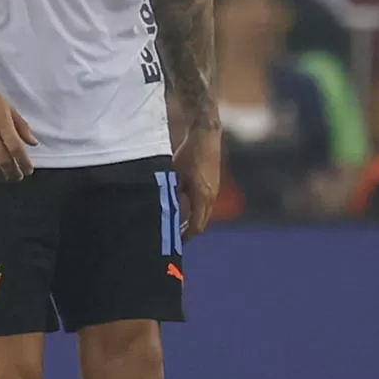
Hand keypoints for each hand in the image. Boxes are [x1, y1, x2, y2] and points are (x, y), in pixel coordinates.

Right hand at [0, 57, 36, 180]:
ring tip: (5, 177)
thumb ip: (21, 126)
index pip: (16, 148)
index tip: (28, 170)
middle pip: (3, 159)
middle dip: (13, 172)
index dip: (24, 162)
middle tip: (18, 176)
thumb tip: (32, 142)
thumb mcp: (8, 106)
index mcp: (2, 121)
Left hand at [173, 124, 221, 242]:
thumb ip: (172, 194)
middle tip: (174, 239)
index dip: (185, 237)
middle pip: (201, 223)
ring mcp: (214, 191)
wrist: (206, 135)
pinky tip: (184, 210)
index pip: (196, 226)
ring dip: (192, 222)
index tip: (175, 243)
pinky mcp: (213, 185)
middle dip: (188, 233)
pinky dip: (196, 212)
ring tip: (178, 227)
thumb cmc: (189, 153)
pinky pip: (205, 205)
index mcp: (202, 197)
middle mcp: (211, 196)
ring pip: (204, 215)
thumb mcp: (175, 174)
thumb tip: (164, 210)